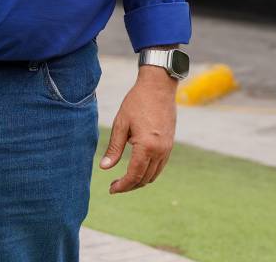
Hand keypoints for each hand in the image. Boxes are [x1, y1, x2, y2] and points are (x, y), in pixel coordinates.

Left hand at [99, 66, 176, 193]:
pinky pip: (160, 165)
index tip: (111, 189)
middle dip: (130, 186)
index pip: (134, 175)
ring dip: (140, 180)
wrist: (159, 86)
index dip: (122, 186)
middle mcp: (160, 150)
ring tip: (125, 179)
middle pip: (145, 178)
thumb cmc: (137, 102)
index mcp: (146, 146)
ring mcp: (167, 147)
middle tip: (115, 185)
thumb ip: (114, 148)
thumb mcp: (121, 124)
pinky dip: (149, 171)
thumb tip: (104, 168)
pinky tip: (138, 167)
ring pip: (154, 174)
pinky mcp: (170, 143)